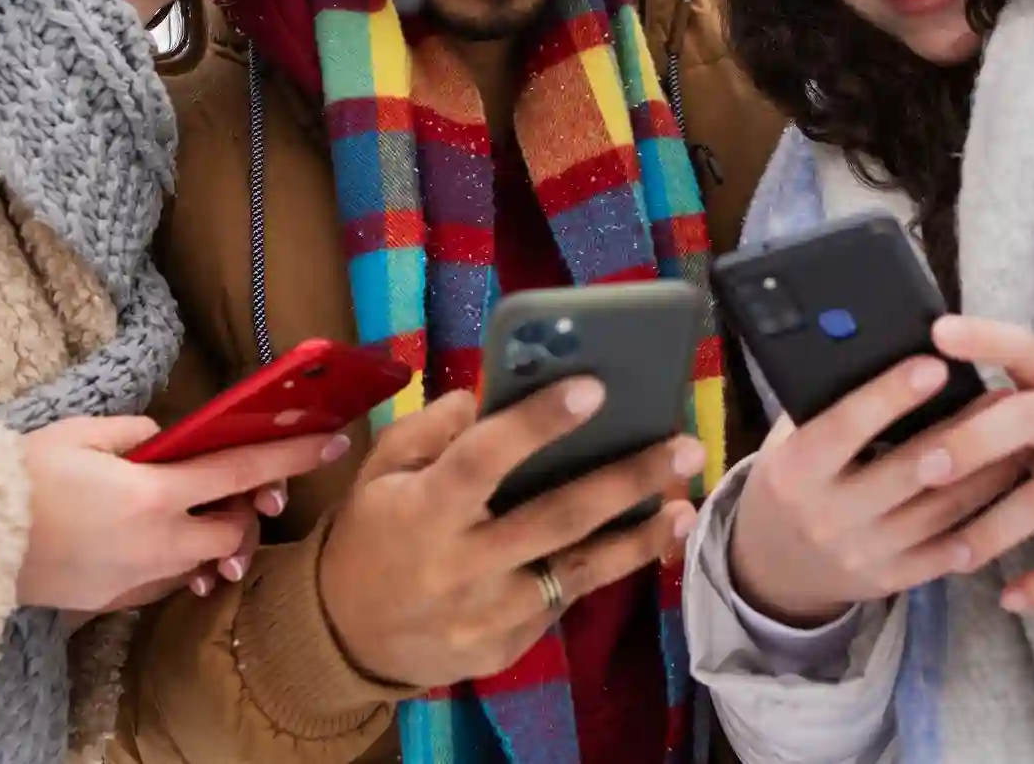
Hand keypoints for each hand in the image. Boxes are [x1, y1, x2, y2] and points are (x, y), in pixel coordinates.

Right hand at [16, 416, 346, 613]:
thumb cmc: (23, 477)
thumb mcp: (83, 433)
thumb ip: (138, 433)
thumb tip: (168, 440)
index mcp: (155, 494)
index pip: (242, 469)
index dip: (292, 454)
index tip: (332, 442)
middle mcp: (159, 542)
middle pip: (236, 527)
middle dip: (251, 506)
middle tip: (248, 484)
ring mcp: (140, 577)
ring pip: (206, 559)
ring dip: (216, 536)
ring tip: (205, 512)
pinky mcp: (119, 599)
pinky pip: (170, 580)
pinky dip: (180, 560)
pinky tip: (169, 542)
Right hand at [318, 381, 703, 688]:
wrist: (348, 635)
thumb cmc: (373, 532)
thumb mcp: (378, 471)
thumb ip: (428, 430)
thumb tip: (485, 394)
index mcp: (423, 510)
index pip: (484, 458)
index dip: (537, 423)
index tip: (595, 387)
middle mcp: (460, 564)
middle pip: (555, 518)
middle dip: (625, 479)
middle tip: (683, 445)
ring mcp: (487, 614)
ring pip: (578, 571)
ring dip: (639, 537)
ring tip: (684, 504)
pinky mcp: (507, 647)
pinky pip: (563, 601)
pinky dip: (605, 569)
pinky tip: (643, 540)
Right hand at [729, 357, 1025, 625]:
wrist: (774, 565)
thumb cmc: (792, 481)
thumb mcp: (789, 441)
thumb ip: (827, 406)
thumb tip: (882, 352)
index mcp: (795, 469)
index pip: (845, 427)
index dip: (890, 396)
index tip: (934, 365)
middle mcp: (827, 515)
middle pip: (908, 471)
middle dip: (962, 432)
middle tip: (1004, 399)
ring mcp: (861, 553)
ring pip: (940, 512)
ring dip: (987, 476)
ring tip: (1020, 441)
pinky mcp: (888, 581)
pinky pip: (945, 553)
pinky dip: (981, 524)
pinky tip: (1007, 496)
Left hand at [924, 315, 1033, 612]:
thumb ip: (989, 395)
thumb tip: (902, 389)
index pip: (1020, 347)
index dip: (982, 338)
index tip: (937, 331)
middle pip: (1027, 420)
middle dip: (973, 443)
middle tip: (925, 466)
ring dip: (998, 528)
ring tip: (955, 553)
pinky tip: (1010, 599)